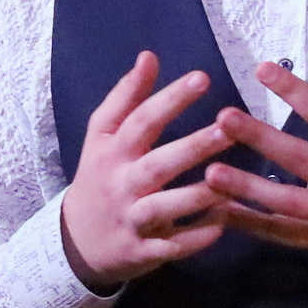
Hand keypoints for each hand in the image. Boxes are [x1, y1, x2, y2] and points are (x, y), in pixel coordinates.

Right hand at [60, 51, 234, 291]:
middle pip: (157, 164)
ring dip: (197, 196)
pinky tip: (221, 226)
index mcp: (111, 151)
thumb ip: (125, 98)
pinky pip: (170, 247)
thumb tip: (149, 56)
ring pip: (164, 207)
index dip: (170, 98)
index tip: (203, 77)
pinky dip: (194, 239)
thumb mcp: (101, 137)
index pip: (140, 120)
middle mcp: (120, 183)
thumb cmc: (100, 177)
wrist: (76, 241)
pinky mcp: (141, 251)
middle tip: (229, 128)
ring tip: (231, 182)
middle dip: (193, 146)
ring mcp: (130, 219)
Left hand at [203, 45, 307, 280]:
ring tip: (210, 173)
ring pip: (285, 204)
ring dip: (246, 188)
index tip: (262, 69)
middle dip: (259, 138)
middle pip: (298, 159)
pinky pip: (286, 236)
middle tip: (222, 118)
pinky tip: (222, 214)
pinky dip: (254, 227)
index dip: (295, 90)